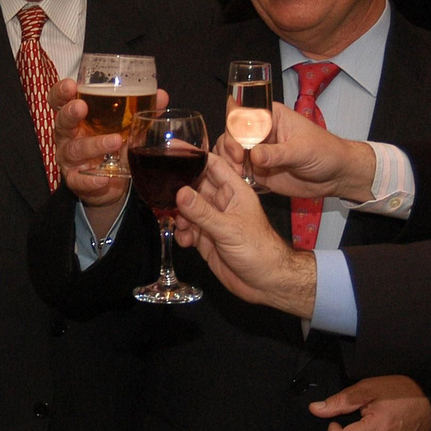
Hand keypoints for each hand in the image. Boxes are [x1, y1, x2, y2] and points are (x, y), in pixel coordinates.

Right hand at [51, 80, 170, 203]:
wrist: (108, 183)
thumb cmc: (111, 145)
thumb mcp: (125, 126)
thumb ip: (140, 111)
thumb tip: (162, 95)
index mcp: (76, 117)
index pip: (60, 101)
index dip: (61, 92)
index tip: (70, 84)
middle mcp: (68, 136)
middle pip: (62, 121)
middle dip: (70, 113)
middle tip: (81, 107)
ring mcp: (70, 159)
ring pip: (75, 150)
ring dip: (94, 144)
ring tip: (115, 141)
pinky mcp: (76, 180)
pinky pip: (79, 180)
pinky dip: (91, 180)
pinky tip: (103, 179)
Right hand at [173, 152, 315, 316]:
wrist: (267, 283)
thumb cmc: (260, 250)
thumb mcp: (229, 229)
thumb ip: (203, 212)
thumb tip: (180, 193)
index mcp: (234, 190)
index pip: (212, 164)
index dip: (193, 154)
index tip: (171, 147)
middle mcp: (222, 202)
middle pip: (194, 185)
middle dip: (178, 189)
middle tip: (163, 194)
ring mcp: (213, 220)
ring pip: (187, 209)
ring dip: (179, 215)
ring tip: (181, 225)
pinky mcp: (206, 238)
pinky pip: (187, 229)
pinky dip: (182, 233)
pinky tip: (186, 241)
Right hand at [218, 104, 375, 201]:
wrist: (335, 175)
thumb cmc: (325, 152)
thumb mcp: (302, 150)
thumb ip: (278, 153)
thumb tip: (255, 155)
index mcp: (270, 117)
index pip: (243, 116)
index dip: (235, 130)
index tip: (239, 148)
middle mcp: (260, 133)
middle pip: (232, 134)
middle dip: (229, 148)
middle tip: (238, 163)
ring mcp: (257, 152)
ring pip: (231, 152)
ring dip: (228, 162)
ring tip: (238, 173)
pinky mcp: (258, 171)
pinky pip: (238, 170)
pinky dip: (233, 175)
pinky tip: (237, 181)